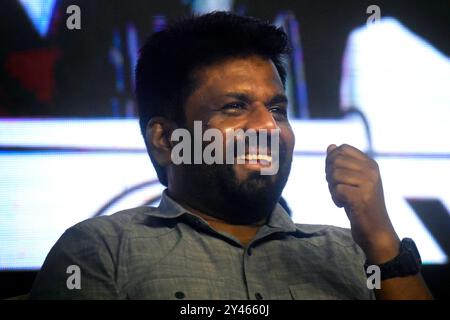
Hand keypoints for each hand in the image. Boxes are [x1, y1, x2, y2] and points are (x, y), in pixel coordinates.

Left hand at [325, 144, 399, 263]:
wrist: (376, 231)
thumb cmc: (361, 205)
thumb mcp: (351, 181)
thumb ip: (341, 164)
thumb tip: (330, 146)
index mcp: (370, 163)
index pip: (342, 148)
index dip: (332, 160)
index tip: (336, 177)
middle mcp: (372, 170)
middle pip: (336, 160)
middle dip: (330, 175)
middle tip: (338, 189)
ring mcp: (369, 183)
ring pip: (334, 175)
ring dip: (332, 189)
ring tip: (343, 198)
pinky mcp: (363, 197)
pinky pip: (337, 190)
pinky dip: (335, 199)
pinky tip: (344, 206)